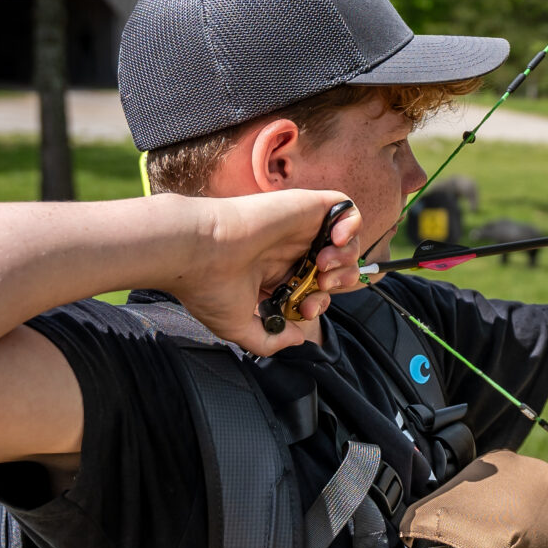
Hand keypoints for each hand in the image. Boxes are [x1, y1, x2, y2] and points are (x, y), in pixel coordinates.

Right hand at [171, 190, 363, 354]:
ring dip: (346, 258)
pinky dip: (351, 226)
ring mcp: (298, 228)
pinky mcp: (304, 207)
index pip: (314, 288)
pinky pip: (345, 207)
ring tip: (322, 265)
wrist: (197, 252)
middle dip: (340, 282)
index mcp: (275, 273)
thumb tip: (298, 338)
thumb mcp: (238, 326)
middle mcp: (289, 249)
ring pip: (345, 240)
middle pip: (336, 266)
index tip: (306, 309)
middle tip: (320, 286)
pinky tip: (332, 242)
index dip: (320, 302)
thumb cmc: (208, 287)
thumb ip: (270, 339)